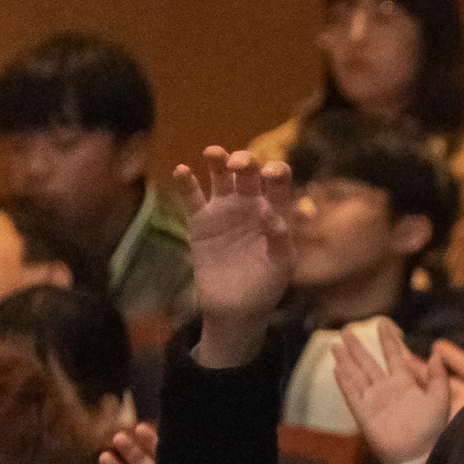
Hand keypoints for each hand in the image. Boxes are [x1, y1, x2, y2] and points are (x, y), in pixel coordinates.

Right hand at [169, 149, 296, 368]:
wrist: (235, 309)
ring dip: (218, 160)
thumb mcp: (282, 265)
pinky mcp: (200, 221)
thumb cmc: (266, 287)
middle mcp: (250, 204)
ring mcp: (224, 210)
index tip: (269, 175)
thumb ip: (281, 238)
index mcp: (275, 210)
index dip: (276, 171)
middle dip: (245, 161)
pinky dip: (186, 182)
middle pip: (248, 172)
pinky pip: (192, 197)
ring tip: (213, 153)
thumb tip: (272, 214)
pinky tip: (181, 170)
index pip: (279, 182)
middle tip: (238, 165)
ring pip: (220, 176)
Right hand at [332, 322, 450, 463]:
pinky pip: (352, 395)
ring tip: (336, 345)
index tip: (382, 323)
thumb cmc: (433, 430)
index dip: (387, 340)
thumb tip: (436, 353)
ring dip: (346, 360)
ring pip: (357, 375)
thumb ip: (438, 377)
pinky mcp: (364, 414)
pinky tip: (337, 368)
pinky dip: (344, 382)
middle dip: (357, 347)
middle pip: (368, 363)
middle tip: (346, 329)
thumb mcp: (441, 399)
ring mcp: (374, 401)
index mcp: (406, 383)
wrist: (419, 456)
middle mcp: (387, 389)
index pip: (394, 355)